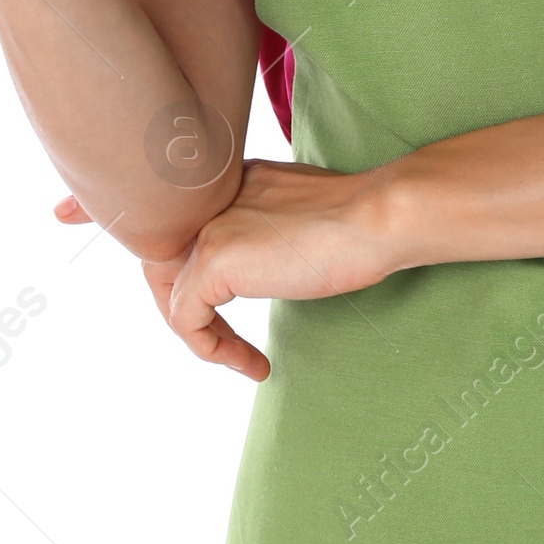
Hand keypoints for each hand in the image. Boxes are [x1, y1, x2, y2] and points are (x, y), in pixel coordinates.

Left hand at [162, 160, 395, 379]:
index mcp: (229, 182)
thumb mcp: (300, 216)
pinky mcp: (213, 262)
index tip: (237, 313)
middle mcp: (209, 200)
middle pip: (166, 263)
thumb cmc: (360, 221)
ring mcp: (208, 229)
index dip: (205, 281)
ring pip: (173, 295)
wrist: (377, 217)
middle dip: (190, 311)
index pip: (190, 236)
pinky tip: (250, 361)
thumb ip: (268, 229)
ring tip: (244, 360)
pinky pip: (185, 319)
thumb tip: (266, 259)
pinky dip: (210, 348)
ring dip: (206, 337)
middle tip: (224, 343)